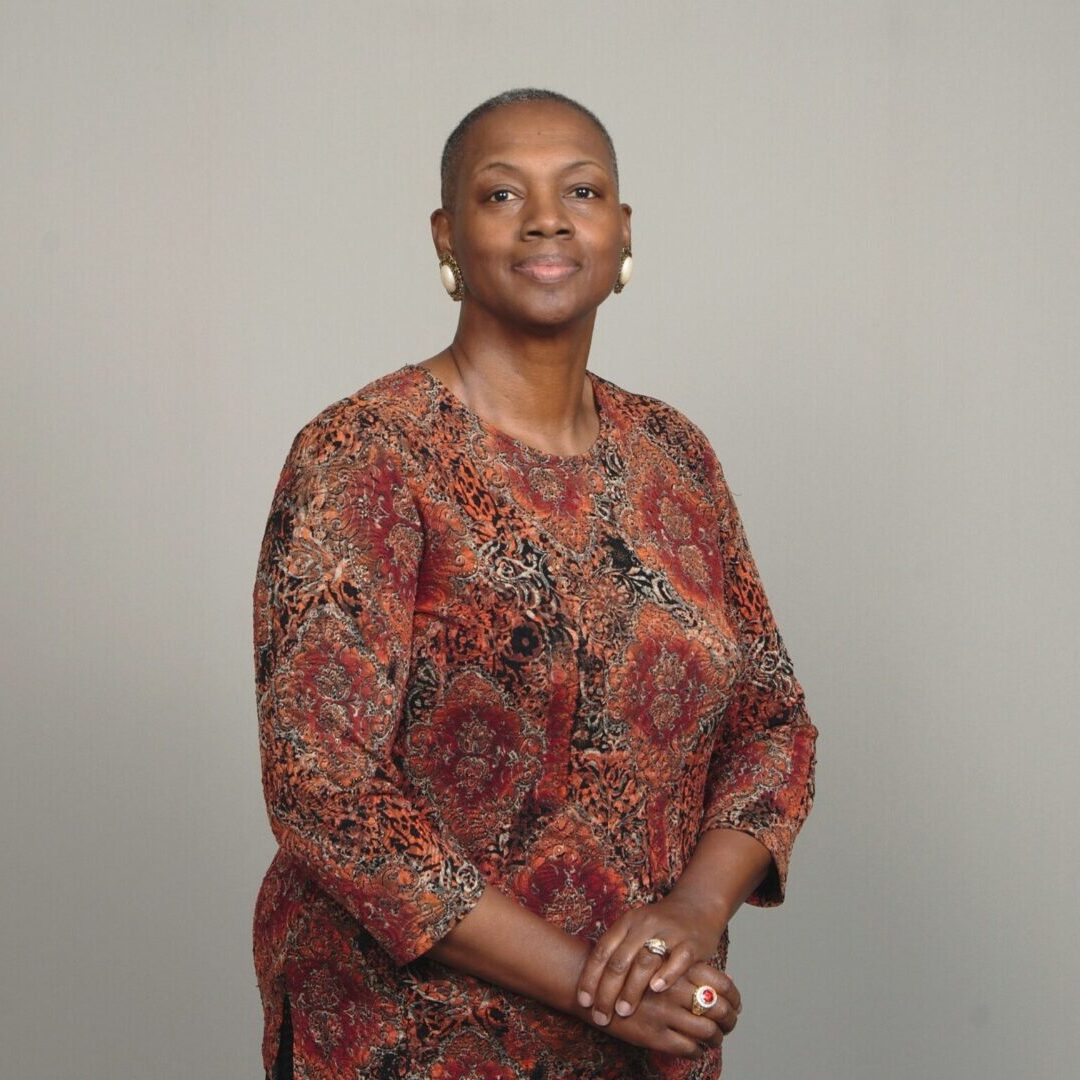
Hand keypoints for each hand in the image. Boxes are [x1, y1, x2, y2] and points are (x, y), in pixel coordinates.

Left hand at [575, 894, 726, 1024]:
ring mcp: (668, 933)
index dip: (590, 977)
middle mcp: (644, 925)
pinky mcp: (691, 943)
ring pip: (645, 961)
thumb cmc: (659, 927)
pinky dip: (666, 974)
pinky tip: (657, 990)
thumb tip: (593, 988)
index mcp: (627, 922)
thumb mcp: (634, 930)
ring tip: (623, 1011)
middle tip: (601, 1016)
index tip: (583, 1002)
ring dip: (632, 989)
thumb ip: (617, 952)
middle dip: (607, 991)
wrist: (697, 906)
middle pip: (620, 960)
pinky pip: (678, 959)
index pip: (602, 951)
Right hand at [582, 960, 740, 1059]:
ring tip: (715, 1039)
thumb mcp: (660, 958)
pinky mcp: (654, 1035)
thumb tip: (730, 979)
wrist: (590, 983)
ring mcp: (665, 1013)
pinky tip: (696, 1049)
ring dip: (716, 1038)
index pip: (721, 983)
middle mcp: (675, 989)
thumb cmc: (628, 968)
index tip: (737, 1005)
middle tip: (730, 1024)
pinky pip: (688, 1048)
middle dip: (730, 1020)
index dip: (734, 996)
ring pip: (707, 1032)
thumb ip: (691, 967)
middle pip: (719, 1008)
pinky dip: (697, 1051)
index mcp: (678, 968)